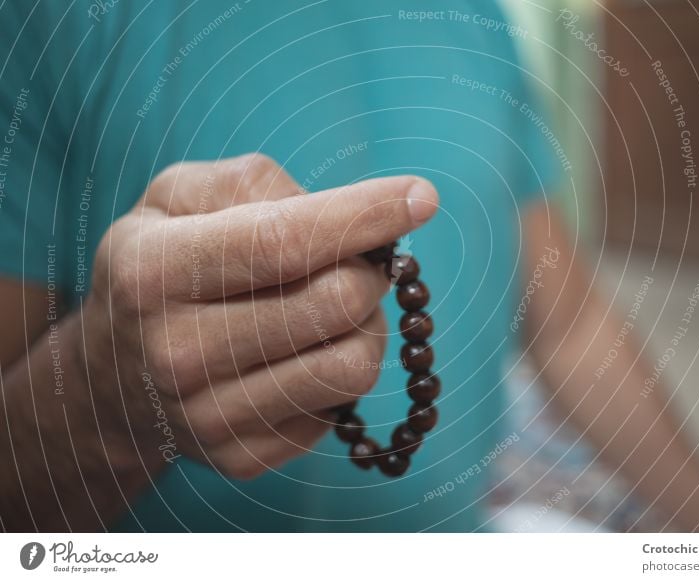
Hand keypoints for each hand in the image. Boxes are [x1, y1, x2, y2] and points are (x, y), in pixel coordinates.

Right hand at [81, 153, 437, 478]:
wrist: (112, 379)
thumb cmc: (157, 268)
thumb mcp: (176, 198)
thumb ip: (255, 184)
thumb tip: (350, 214)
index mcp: (156, 271)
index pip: (285, 241)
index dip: (365, 216)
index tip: (421, 196)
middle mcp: (178, 352)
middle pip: (336, 303)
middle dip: (369, 267)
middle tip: (356, 258)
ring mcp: (210, 417)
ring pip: (355, 365)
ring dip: (367, 324)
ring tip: (335, 307)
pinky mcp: (243, 457)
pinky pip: (339, 408)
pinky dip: (336, 368)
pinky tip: (302, 354)